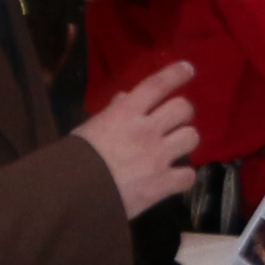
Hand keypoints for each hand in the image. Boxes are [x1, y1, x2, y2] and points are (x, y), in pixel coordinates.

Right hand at [76, 61, 199, 213]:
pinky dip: (183, 177)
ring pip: (192, 137)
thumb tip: (125, 97)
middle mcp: (147, 130)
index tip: (188, 69)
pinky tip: (175, 178)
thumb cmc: (74, 159)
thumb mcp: (89, 128)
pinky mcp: (162, 183)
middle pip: (183, 108)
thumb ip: (112, 111)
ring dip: (185, 141)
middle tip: (175, 121)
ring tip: (175, 148)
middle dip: (183, 113)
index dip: (175, 74)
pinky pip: (188, 175)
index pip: (156, 85)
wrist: (72, 195)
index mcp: (125, 113)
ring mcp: (158, 157)